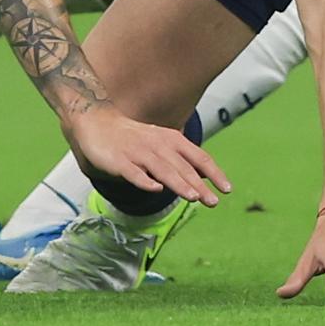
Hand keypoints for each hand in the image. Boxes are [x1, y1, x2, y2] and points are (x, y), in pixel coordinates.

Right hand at [68, 109, 230, 207]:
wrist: (97, 123)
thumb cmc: (134, 137)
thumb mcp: (162, 143)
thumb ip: (182, 159)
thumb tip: (205, 176)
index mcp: (171, 140)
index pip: (198, 157)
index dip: (213, 173)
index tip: (227, 189)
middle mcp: (157, 145)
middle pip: (182, 167)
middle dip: (199, 185)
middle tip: (213, 202)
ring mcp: (137, 152)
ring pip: (162, 169)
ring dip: (178, 183)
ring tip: (193, 197)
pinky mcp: (118, 161)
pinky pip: (133, 172)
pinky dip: (144, 181)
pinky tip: (155, 190)